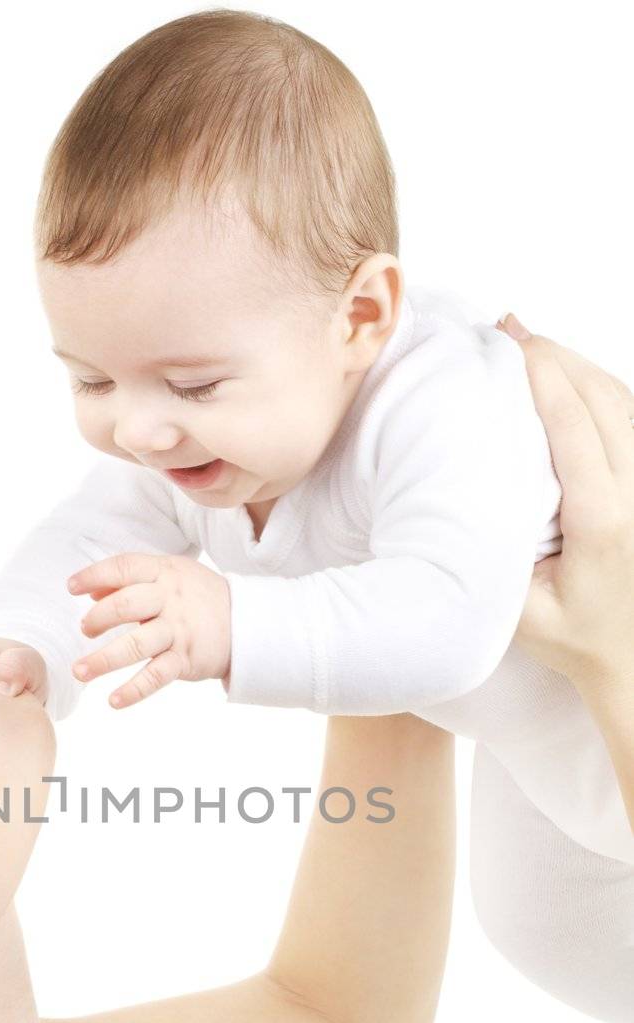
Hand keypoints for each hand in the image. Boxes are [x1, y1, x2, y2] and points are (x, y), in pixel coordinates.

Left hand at [67, 551, 231, 707]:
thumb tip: (91, 593)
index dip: (94, 575)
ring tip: (79, 672)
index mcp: (164, 573)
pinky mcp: (186, 659)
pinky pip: (155, 677)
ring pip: (135, 645)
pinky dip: (133, 691)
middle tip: (85, 630)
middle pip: (125, 605)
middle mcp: (170, 599)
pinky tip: (113, 701)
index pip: (124, 567)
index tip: (71, 588)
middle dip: (98, 618)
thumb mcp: (171, 577)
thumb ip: (132, 581)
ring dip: (103, 660)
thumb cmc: (198, 598)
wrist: (247, 622)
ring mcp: (178, 631)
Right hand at [497, 313, 633, 692]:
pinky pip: (632, 422)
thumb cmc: (576, 642)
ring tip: (533, 345)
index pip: (575, 430)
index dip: (543, 379)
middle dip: (557, 358)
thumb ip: (495, 566)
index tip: (511, 346)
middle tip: (511, 329)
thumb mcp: (524, 616)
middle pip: (604, 401)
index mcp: (604, 523)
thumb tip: (456, 509)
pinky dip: (600, 391)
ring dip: (579, 367)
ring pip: (625, 404)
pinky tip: (568, 379)